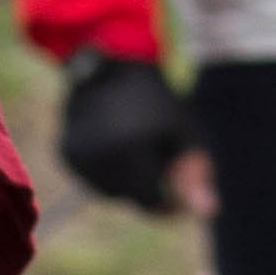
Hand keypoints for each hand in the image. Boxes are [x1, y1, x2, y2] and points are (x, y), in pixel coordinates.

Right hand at [56, 49, 204, 218]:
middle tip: (156, 152)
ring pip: (109, 191)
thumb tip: (211, 212)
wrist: (113, 62)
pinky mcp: (65, 153)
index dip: (168, 200)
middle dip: (147, 183)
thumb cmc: (158, 100)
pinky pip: (92, 179)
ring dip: (126, 179)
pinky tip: (115, 144)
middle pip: (129, 196)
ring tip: (134, 145)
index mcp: (127, 150)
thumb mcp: (184, 133)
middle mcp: (95, 156)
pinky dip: (107, 171)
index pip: (150, 200)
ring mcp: (76, 155)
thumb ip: (195, 174)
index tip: (178, 184)